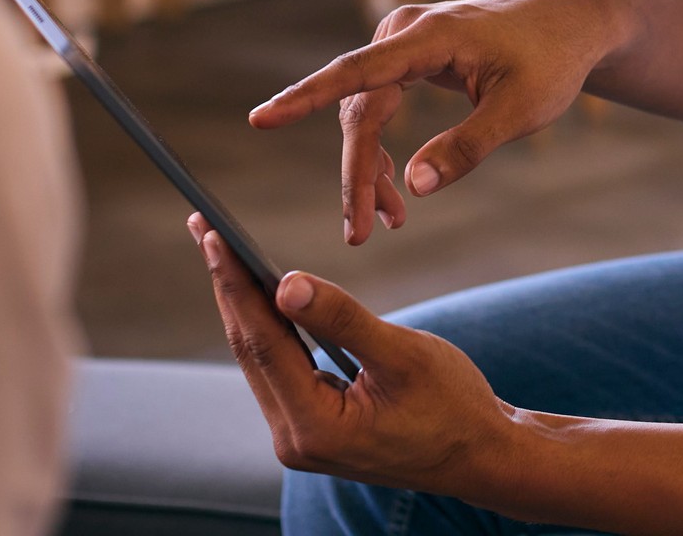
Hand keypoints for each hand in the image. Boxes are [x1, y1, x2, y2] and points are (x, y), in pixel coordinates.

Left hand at [190, 214, 519, 498]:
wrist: (479, 455)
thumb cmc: (453, 405)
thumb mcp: (404, 355)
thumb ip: (343, 320)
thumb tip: (286, 284)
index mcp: (315, 426)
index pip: (262, 343)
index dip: (235, 284)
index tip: (213, 234)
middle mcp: (295, 438)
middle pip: (251, 349)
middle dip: (228, 285)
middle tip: (204, 227)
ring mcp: (300, 436)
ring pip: (261, 358)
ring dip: (243, 302)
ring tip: (222, 250)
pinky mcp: (312, 426)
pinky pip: (280, 366)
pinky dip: (269, 325)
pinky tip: (259, 292)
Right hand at [250, 0, 625, 243]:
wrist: (572, 29)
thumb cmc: (551, 65)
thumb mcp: (520, 113)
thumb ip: (468, 149)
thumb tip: (413, 186)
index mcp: (431, 37)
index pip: (358, 73)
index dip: (307, 97)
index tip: (262, 119)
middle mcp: (406, 30)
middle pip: (361, 110)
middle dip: (358, 175)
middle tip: (362, 234)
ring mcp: (404, 40)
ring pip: (365, 112)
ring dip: (369, 168)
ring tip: (385, 224)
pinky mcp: (409, 53)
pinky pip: (379, 105)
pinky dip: (382, 149)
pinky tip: (393, 192)